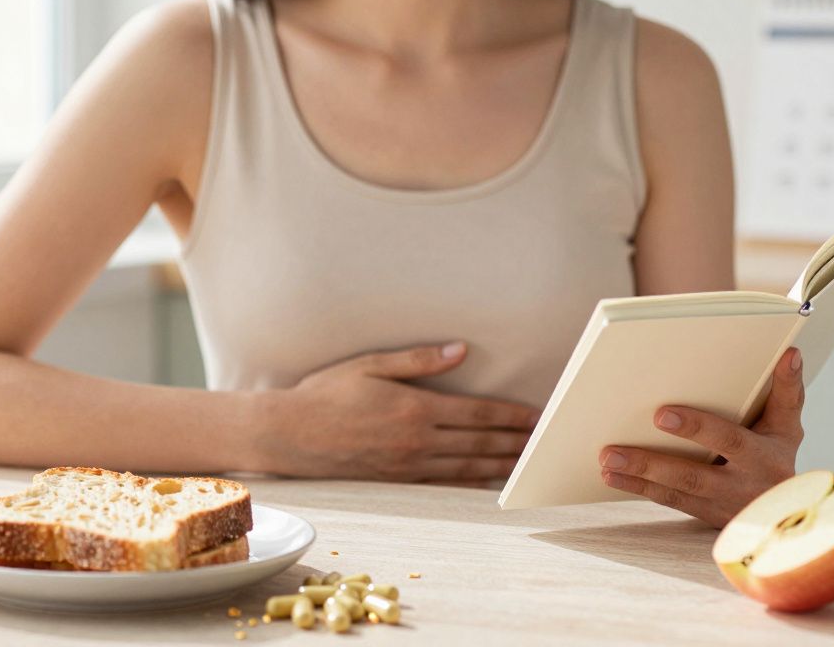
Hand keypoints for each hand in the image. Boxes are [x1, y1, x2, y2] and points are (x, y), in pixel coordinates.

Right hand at [255, 342, 540, 482]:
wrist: (289, 434)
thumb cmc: (326, 393)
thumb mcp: (371, 365)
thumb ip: (419, 359)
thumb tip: (461, 350)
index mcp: (415, 408)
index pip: (476, 412)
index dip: (510, 415)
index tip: (535, 416)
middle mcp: (417, 440)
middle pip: (479, 442)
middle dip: (515, 442)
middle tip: (543, 443)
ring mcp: (408, 465)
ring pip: (466, 466)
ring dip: (500, 464)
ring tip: (525, 463)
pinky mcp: (396, 480)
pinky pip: (443, 484)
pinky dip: (470, 482)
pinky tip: (486, 481)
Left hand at [598, 347, 805, 527]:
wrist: (786, 517)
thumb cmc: (778, 459)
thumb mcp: (788, 428)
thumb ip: (787, 392)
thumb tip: (790, 354)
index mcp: (762, 457)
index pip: (729, 440)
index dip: (697, 427)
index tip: (661, 414)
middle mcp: (741, 485)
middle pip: (692, 475)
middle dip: (651, 462)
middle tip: (611, 449)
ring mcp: (721, 505)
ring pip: (675, 492)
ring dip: (637, 477)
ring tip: (606, 461)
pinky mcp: (704, 515)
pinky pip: (669, 501)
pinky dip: (639, 489)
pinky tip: (612, 476)